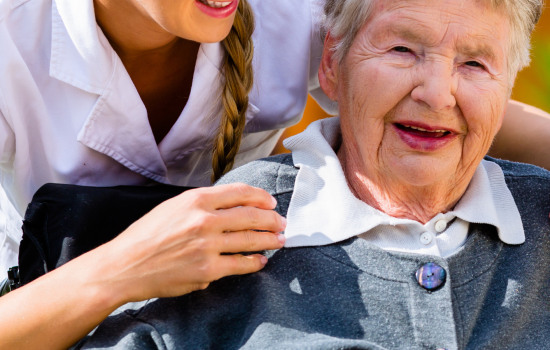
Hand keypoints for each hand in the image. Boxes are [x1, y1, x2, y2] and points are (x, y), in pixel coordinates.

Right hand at [94, 183, 285, 302]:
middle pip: (251, 216)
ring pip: (250, 240)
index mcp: (195, 200)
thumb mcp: (172, 207)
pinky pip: (240, 264)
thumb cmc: (147, 235)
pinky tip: (261, 260)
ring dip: (269, 240)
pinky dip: (255, 262)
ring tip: (279, 240)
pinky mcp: (207, 270)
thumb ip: (201, 204)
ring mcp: (207, 246)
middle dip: (272, 220)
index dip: (260, 197)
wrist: (125, 265)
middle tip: (282, 223)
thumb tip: (232, 206)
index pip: (239, 192)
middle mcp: (204, 220)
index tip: (271, 202)